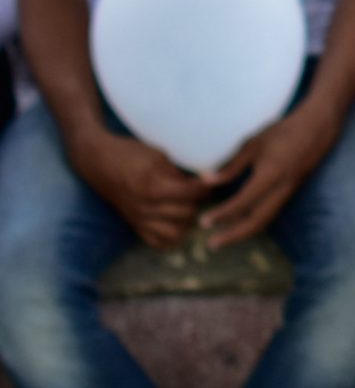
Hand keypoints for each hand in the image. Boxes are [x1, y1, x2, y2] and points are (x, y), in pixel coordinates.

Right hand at [66, 126, 209, 250]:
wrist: (98, 162)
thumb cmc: (130, 153)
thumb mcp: (158, 156)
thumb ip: (178, 172)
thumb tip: (203, 181)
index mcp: (153, 186)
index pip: (191, 193)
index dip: (207, 185)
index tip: (214, 178)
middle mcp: (145, 207)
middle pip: (187, 213)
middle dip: (199, 202)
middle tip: (203, 192)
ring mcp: (139, 219)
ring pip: (176, 232)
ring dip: (188, 221)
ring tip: (192, 207)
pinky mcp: (134, 225)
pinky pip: (158, 243)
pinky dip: (172, 237)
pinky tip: (178, 223)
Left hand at [203, 102, 340, 246]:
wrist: (317, 127)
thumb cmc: (283, 131)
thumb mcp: (254, 144)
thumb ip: (231, 165)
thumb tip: (206, 180)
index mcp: (270, 176)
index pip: (242, 203)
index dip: (222, 214)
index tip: (204, 222)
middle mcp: (281, 189)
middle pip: (256, 222)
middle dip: (234, 236)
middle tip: (212, 244)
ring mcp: (289, 191)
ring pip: (266, 220)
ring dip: (244, 232)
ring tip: (224, 238)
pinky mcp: (292, 190)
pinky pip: (272, 212)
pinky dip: (255, 222)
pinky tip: (243, 221)